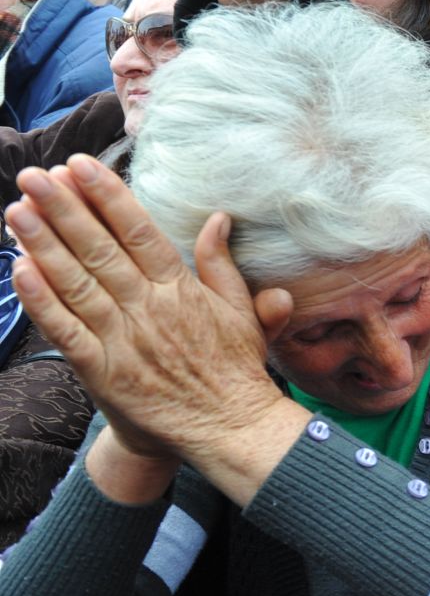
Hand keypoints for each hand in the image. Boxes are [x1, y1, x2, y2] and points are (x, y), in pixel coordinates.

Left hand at [5, 159, 293, 461]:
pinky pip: (66, 331)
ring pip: (76, 284)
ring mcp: (123, 340)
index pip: (139, 233)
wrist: (229, 429)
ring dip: (44, 245)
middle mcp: (149, 309)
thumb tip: (217, 219)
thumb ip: (222, 265)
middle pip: (100, 250)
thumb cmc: (235, 370)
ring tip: (17, 210)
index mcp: (182, 291)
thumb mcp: (241, 312)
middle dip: (65, 209)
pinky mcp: (103, 372)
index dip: (108, 197)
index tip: (82, 166)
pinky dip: (42, 301)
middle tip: (36, 176)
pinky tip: (21, 270)